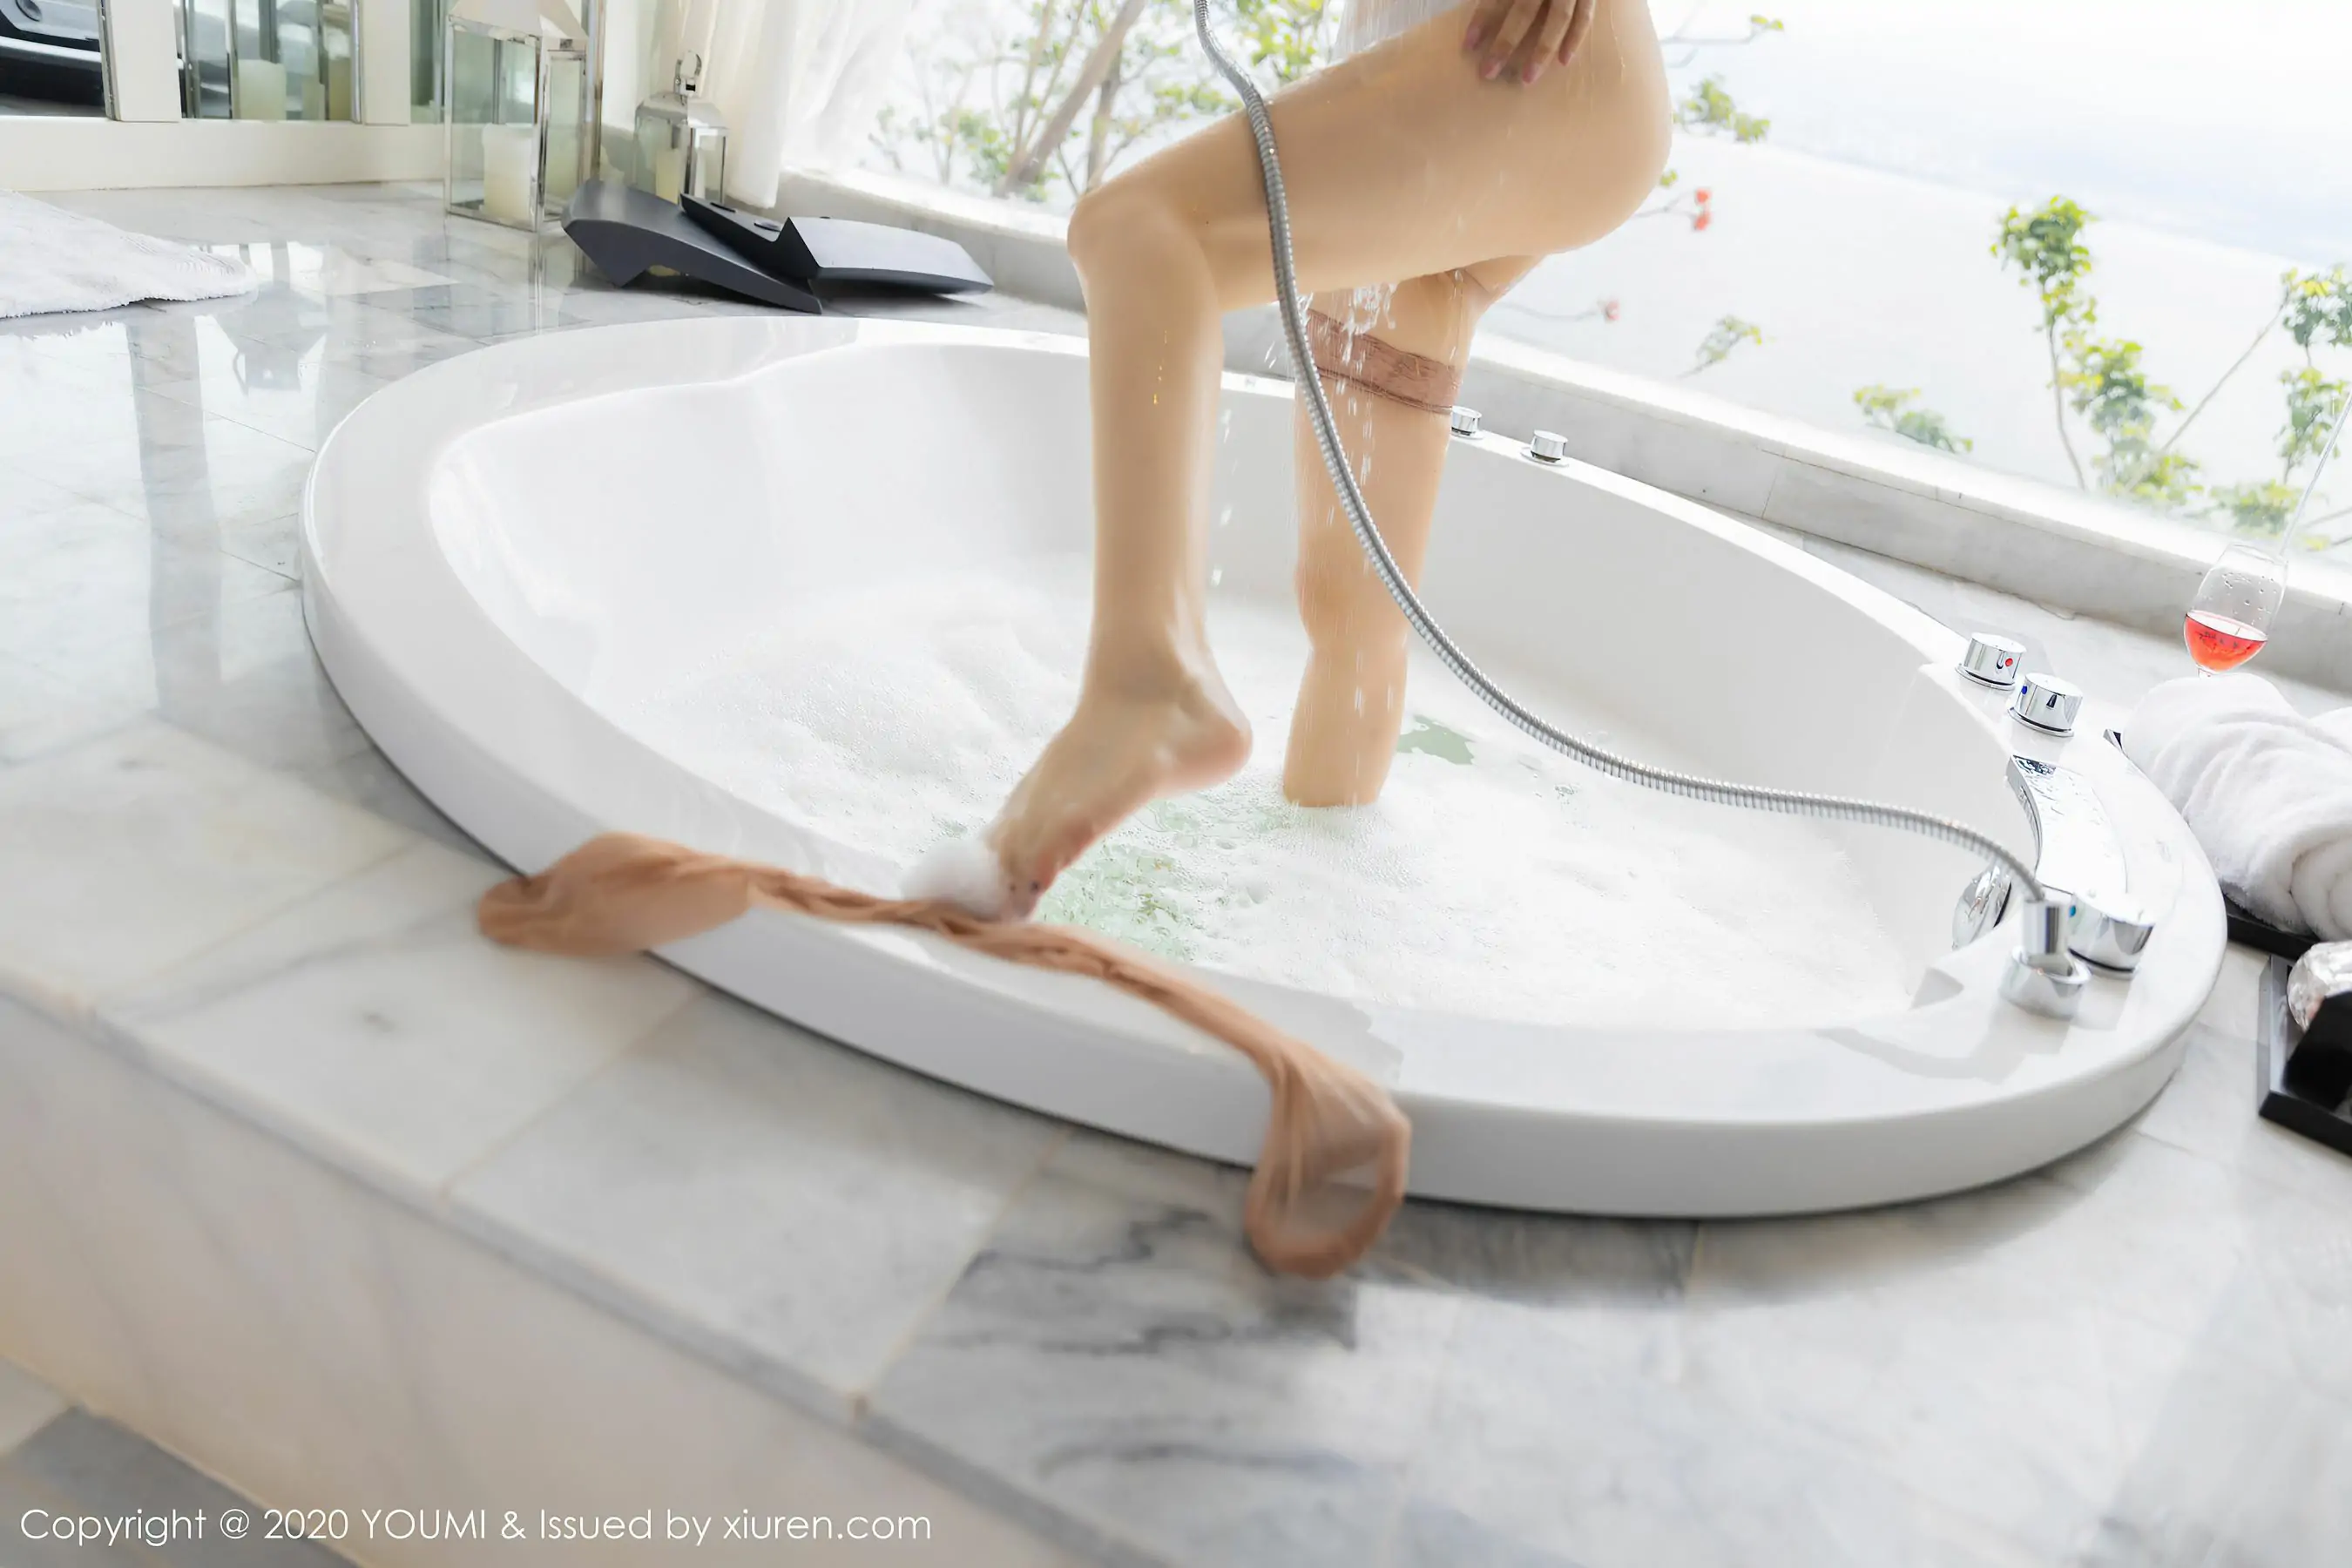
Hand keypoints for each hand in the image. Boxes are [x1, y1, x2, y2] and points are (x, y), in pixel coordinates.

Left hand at [1461, 0, 1595, 84]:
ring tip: (1527, 79)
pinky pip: (1585, 16)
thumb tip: (1483, 15)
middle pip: (1524, 12)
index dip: (1482, 19)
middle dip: (1505, 43)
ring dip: (1542, 51)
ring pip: (1557, 20)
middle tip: (1488, 72)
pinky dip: (1575, 38)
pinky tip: (1563, 62)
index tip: (1468, 45)